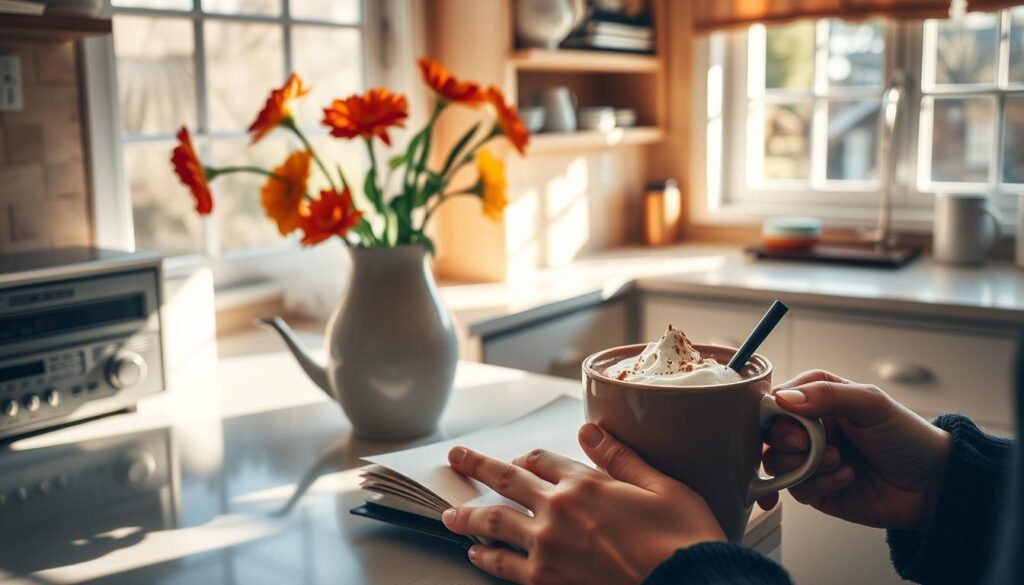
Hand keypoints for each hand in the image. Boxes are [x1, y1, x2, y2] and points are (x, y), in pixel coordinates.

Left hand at [442, 424, 724, 584]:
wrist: (689, 584)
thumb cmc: (683, 539)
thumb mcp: (661, 485)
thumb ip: (620, 458)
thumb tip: (590, 430)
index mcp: (586, 482)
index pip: (540, 460)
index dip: (526, 458)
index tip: (517, 459)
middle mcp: (558, 510)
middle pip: (505, 480)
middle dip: (476, 466)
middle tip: (456, 458)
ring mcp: (547, 546)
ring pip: (493, 522)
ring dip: (468, 516)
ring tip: (450, 514)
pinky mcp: (546, 580)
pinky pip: (503, 566)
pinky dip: (485, 557)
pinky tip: (476, 554)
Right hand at [758, 370, 951, 529]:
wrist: (932, 485)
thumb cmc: (908, 438)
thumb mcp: (872, 404)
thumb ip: (828, 394)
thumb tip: (785, 398)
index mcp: (819, 398)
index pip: (777, 399)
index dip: (777, 413)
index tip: (794, 423)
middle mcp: (810, 428)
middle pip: (769, 433)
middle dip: (788, 441)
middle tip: (809, 445)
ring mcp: (810, 459)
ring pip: (776, 462)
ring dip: (806, 465)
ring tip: (838, 461)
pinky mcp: (816, 489)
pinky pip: (796, 489)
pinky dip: (820, 484)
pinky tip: (848, 476)